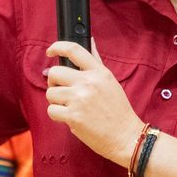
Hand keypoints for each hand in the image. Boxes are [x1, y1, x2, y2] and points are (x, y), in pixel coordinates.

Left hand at [44, 41, 139, 164]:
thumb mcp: (110, 81)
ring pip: (50, 93)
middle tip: (61, 90)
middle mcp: (88, 83)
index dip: (57, 47)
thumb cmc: (118, 110)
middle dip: (53, 82)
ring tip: (69, 107)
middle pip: (54, 72)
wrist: (126, 136)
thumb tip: (90, 40)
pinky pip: (51, 110)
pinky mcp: (73, 116)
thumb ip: (96, 62)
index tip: (50, 51)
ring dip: (56, 101)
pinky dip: (57, 115)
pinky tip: (69, 117)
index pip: (74, 50)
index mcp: (98, 72)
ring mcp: (79, 99)